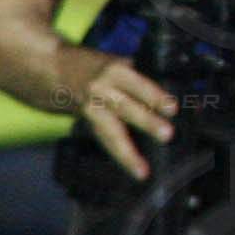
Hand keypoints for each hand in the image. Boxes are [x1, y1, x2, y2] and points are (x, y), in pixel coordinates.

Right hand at [69, 53, 176, 182]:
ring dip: (128, 153)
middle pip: (125, 108)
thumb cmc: (100, 67)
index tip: (172, 109)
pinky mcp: (86, 123)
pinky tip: (134, 169)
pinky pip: (105, 141)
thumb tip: (180, 98)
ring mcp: (91, 109)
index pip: (138, 84)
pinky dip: (120, 156)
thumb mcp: (121, 64)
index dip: (154, 96)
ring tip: (142, 170)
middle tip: (167, 134)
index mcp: (115, 72)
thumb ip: (144, 77)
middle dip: (146, 122)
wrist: (54, 69)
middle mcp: (101, 91)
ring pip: (110, 133)